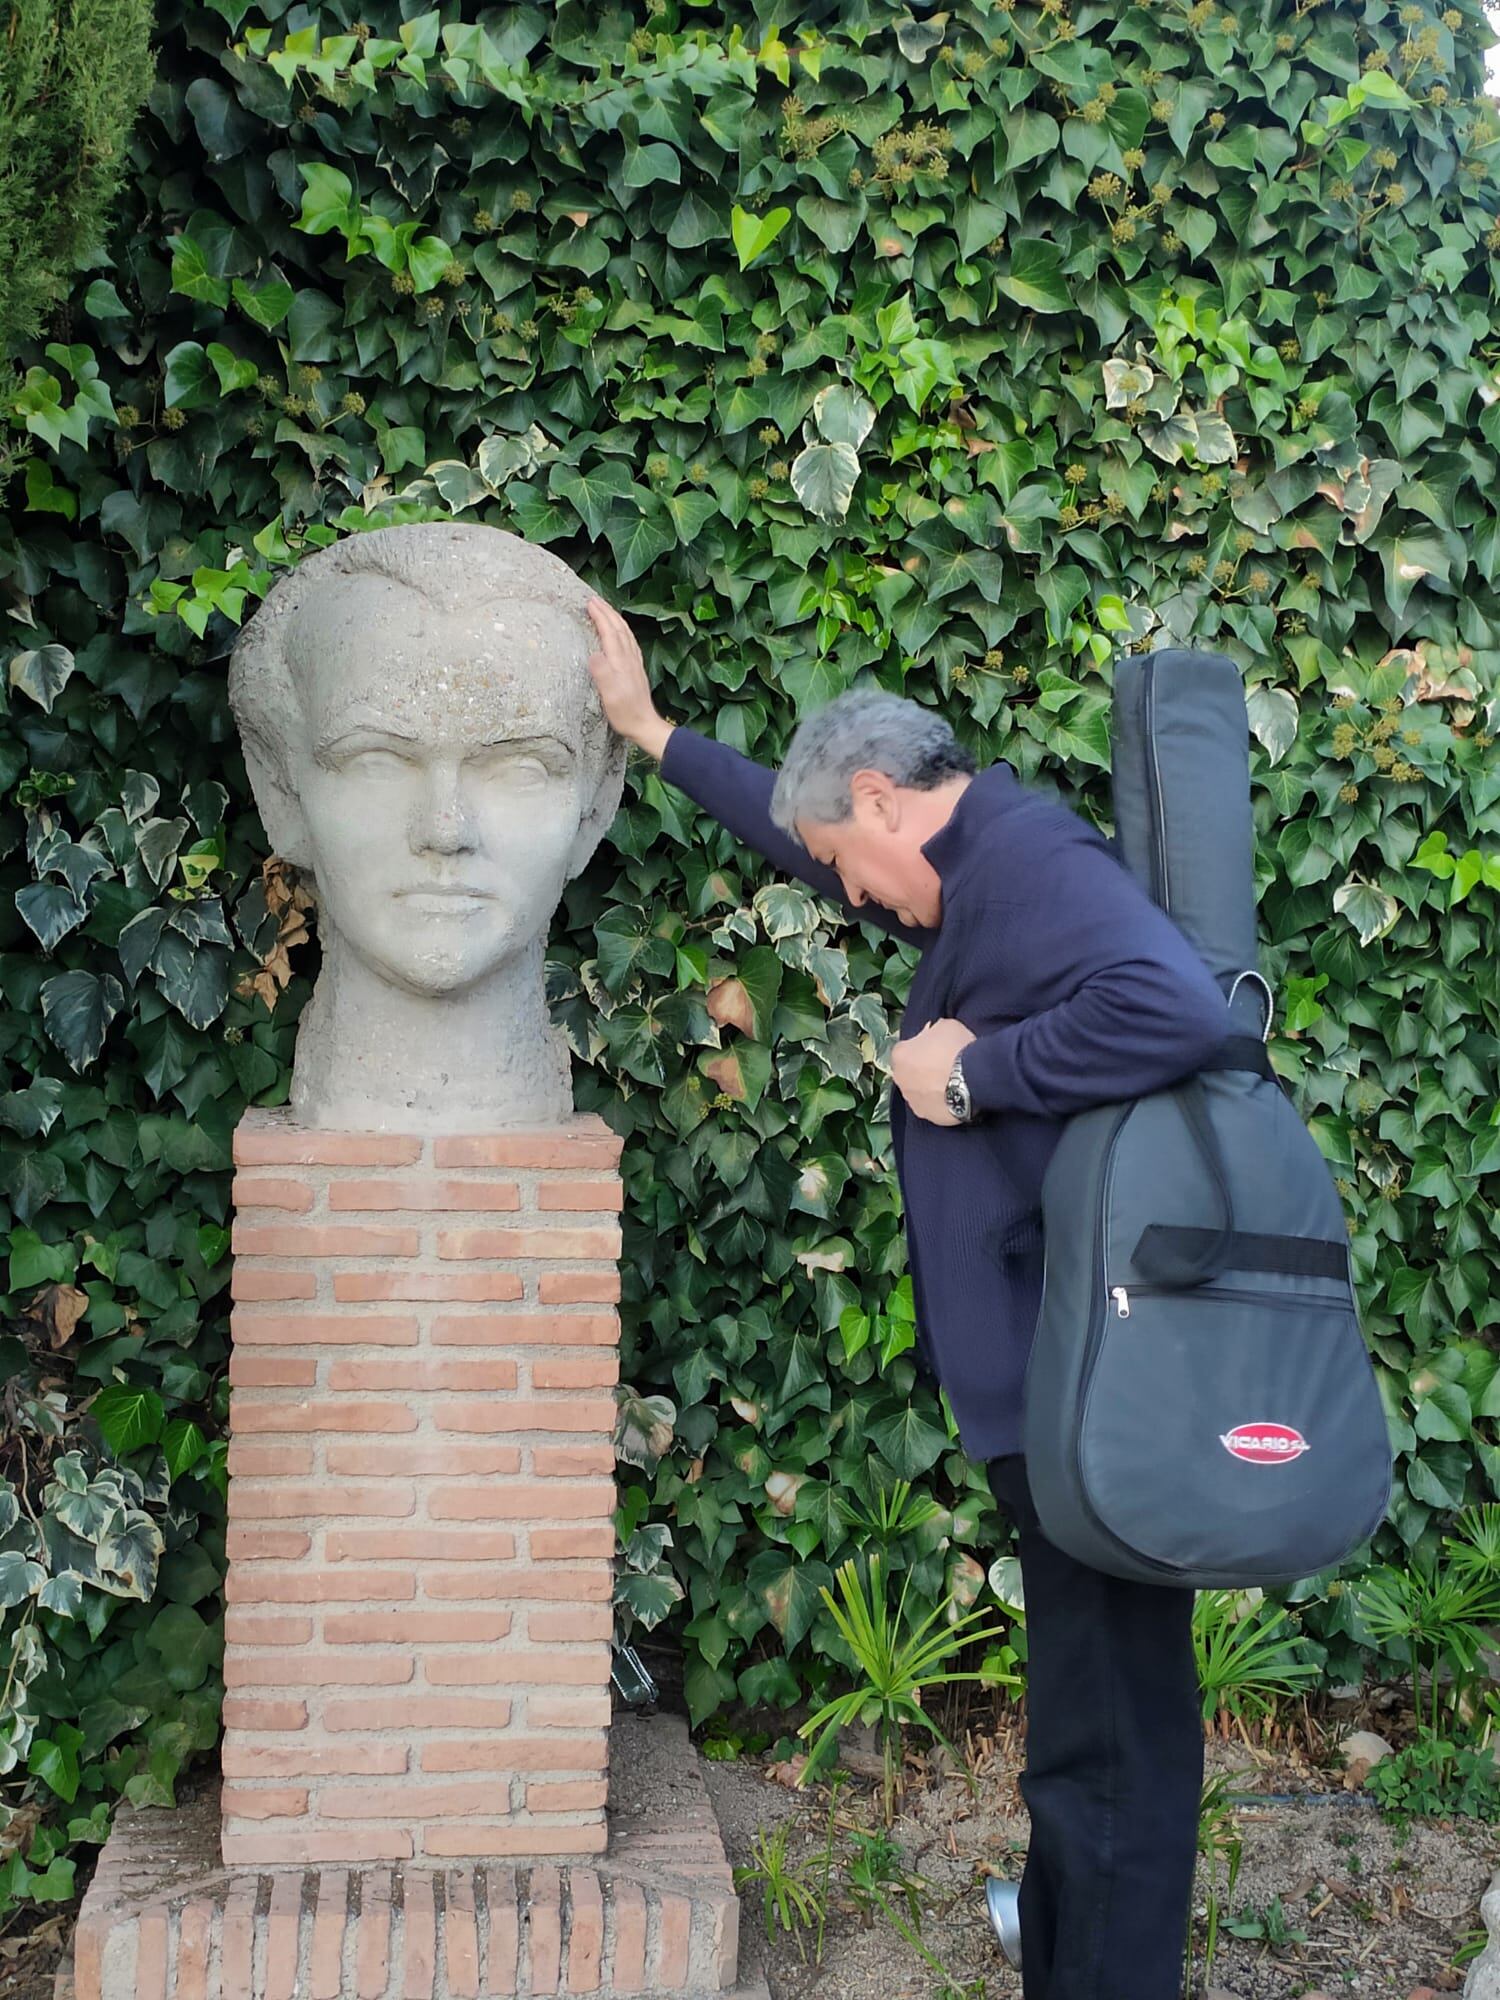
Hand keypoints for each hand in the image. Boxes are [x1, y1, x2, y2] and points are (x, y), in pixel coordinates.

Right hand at [585, 597, 673, 759]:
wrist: (645, 725)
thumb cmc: (625, 713)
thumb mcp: (609, 696)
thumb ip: (602, 673)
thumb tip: (594, 654)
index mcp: (620, 662)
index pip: (609, 632)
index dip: (600, 616)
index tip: (589, 602)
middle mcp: (629, 658)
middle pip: (619, 628)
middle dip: (607, 611)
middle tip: (594, 599)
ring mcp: (634, 663)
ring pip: (626, 633)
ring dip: (615, 618)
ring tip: (606, 609)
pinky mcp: (636, 669)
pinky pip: (629, 642)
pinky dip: (623, 631)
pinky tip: (621, 633)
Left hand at [889, 1019, 975, 1125]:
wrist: (971, 1079)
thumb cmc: (956, 1048)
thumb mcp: (945, 1026)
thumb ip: (933, 1032)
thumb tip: (932, 1036)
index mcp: (900, 1054)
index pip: (906, 1049)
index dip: (920, 1048)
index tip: (935, 1048)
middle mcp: (899, 1079)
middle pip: (909, 1072)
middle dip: (921, 1069)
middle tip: (942, 1066)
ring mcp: (911, 1100)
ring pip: (918, 1091)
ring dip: (929, 1087)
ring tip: (950, 1084)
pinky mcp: (926, 1116)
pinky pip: (931, 1107)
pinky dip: (939, 1103)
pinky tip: (954, 1098)